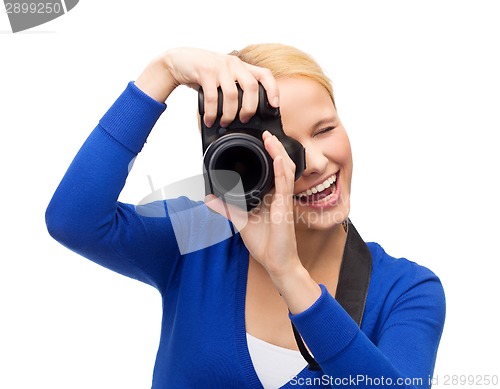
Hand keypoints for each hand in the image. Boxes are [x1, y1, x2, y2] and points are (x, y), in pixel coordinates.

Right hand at [134, 47, 279, 126]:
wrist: (178, 61)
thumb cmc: (204, 72)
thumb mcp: (224, 75)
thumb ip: (236, 86)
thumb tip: (248, 111)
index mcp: (242, 66)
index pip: (265, 75)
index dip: (273, 90)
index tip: (275, 106)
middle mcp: (233, 64)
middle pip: (252, 87)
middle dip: (250, 108)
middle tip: (244, 120)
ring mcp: (219, 67)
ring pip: (232, 95)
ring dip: (229, 113)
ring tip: (224, 122)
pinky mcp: (205, 72)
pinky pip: (212, 97)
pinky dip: (212, 113)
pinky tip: (210, 120)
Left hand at [205, 131, 321, 312]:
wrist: (277, 262)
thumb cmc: (266, 244)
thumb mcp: (240, 221)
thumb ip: (226, 208)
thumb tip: (209, 198)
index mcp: (272, 197)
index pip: (274, 171)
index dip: (271, 155)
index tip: (262, 141)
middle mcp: (280, 196)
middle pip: (281, 165)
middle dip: (275, 148)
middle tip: (267, 134)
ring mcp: (284, 200)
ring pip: (285, 169)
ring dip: (278, 152)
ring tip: (271, 138)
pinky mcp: (285, 207)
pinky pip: (284, 184)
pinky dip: (281, 169)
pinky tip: (277, 157)